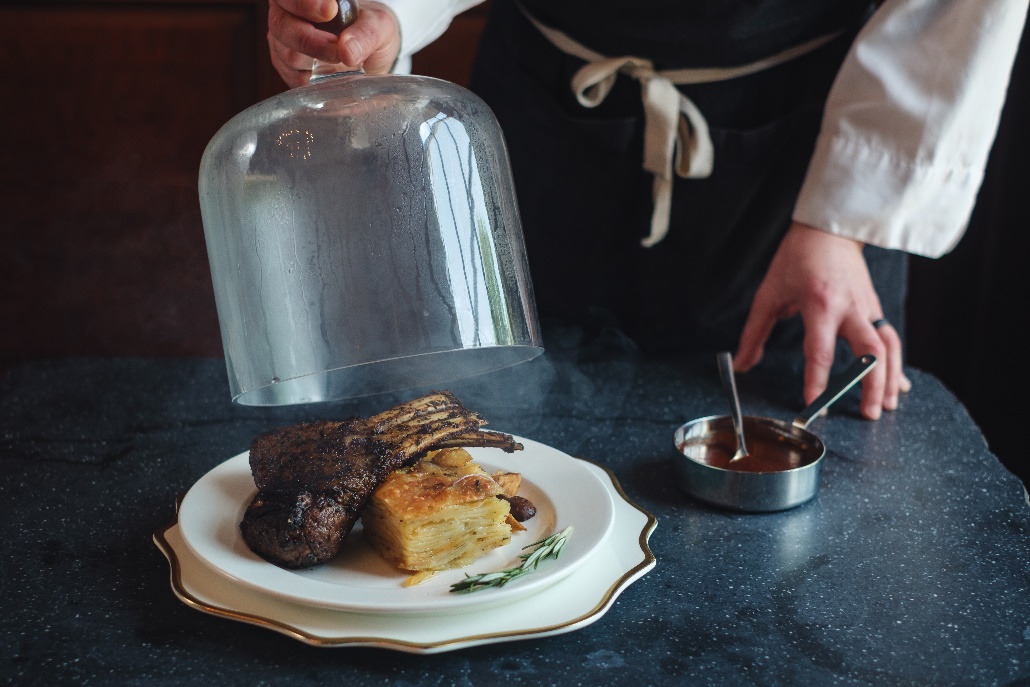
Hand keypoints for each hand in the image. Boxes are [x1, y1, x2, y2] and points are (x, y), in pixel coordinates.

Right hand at [268, 0, 401, 87]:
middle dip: (310, 39)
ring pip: (287, 54)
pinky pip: (292, 77)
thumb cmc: (369, 31)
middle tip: (337, 49)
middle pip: (281, 25)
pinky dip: (313, 79)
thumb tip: (346, 51)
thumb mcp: (379, 26)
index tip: (329, 11)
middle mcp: (288, 16)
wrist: (370, 57)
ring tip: (339, 59)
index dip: (303, 3)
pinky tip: (330, 74)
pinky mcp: (288, 70)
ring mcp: (285, 43)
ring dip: (315, 61)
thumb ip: (366, 33)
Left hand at [733, 222, 911, 419]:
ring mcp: (868, 307)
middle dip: (870, 386)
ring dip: (890, 379)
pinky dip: (896, 364)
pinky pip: (891, 339)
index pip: (820, 351)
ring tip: (887, 406)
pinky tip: (899, 386)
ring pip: (888, 347)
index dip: (817, 380)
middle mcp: (850, 308)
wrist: (829, 230)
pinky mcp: (876, 308)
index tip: (812, 404)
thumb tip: (742, 365)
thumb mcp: (769, 293)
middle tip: (866, 414)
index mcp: (820, 304)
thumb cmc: (797, 259)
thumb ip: (754, 333)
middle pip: (869, 352)